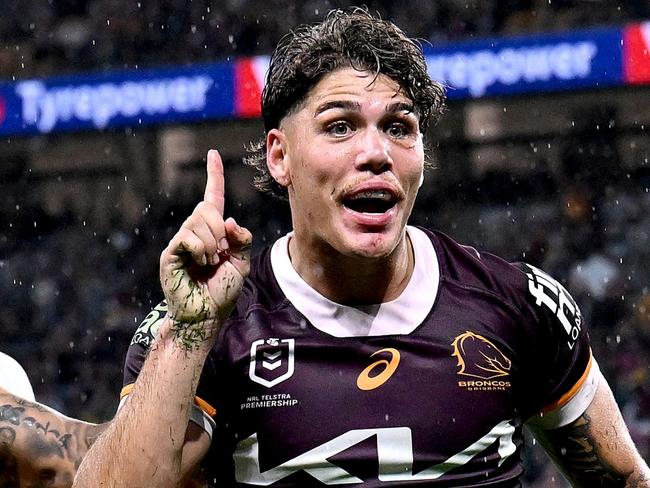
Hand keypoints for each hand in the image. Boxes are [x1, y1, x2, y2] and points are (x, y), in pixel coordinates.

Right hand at [159, 149, 251, 347]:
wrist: (206, 314)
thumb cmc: (222, 290)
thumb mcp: (242, 262)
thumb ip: (242, 239)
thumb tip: (228, 220)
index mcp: (212, 231)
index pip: (212, 197)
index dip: (214, 175)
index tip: (213, 154)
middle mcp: (194, 231)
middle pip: (206, 209)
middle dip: (220, 230)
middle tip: (221, 253)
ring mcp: (181, 241)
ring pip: (199, 222)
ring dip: (212, 244)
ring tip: (210, 263)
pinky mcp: (171, 253)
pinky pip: (188, 237)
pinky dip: (201, 250)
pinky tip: (200, 264)